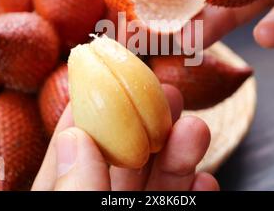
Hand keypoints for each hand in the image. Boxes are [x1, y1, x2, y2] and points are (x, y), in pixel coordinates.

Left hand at [32, 85, 218, 190]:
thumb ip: (73, 188)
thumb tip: (75, 136)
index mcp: (68, 194)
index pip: (73, 151)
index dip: (91, 111)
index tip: (108, 76)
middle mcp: (101, 200)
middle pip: (125, 160)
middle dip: (149, 124)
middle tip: (168, 93)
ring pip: (158, 182)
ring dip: (180, 154)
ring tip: (196, 129)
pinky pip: (182, 207)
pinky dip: (196, 193)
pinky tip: (205, 179)